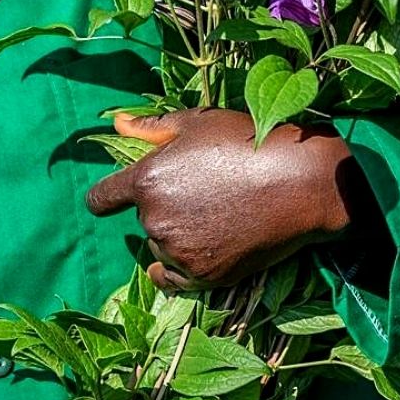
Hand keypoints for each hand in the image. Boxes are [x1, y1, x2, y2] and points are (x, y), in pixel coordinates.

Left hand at [85, 108, 375, 290]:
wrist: (299, 182)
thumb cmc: (246, 141)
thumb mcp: (197, 123)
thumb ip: (150, 128)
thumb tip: (115, 123)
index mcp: (147, 180)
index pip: (101, 199)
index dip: (108, 197)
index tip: (116, 197)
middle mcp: (155, 219)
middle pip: (143, 218)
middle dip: (163, 204)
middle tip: (201, 188)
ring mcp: (178, 251)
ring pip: (161, 245)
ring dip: (176, 233)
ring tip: (216, 211)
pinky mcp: (202, 276)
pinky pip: (172, 277)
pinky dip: (179, 265)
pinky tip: (199, 247)